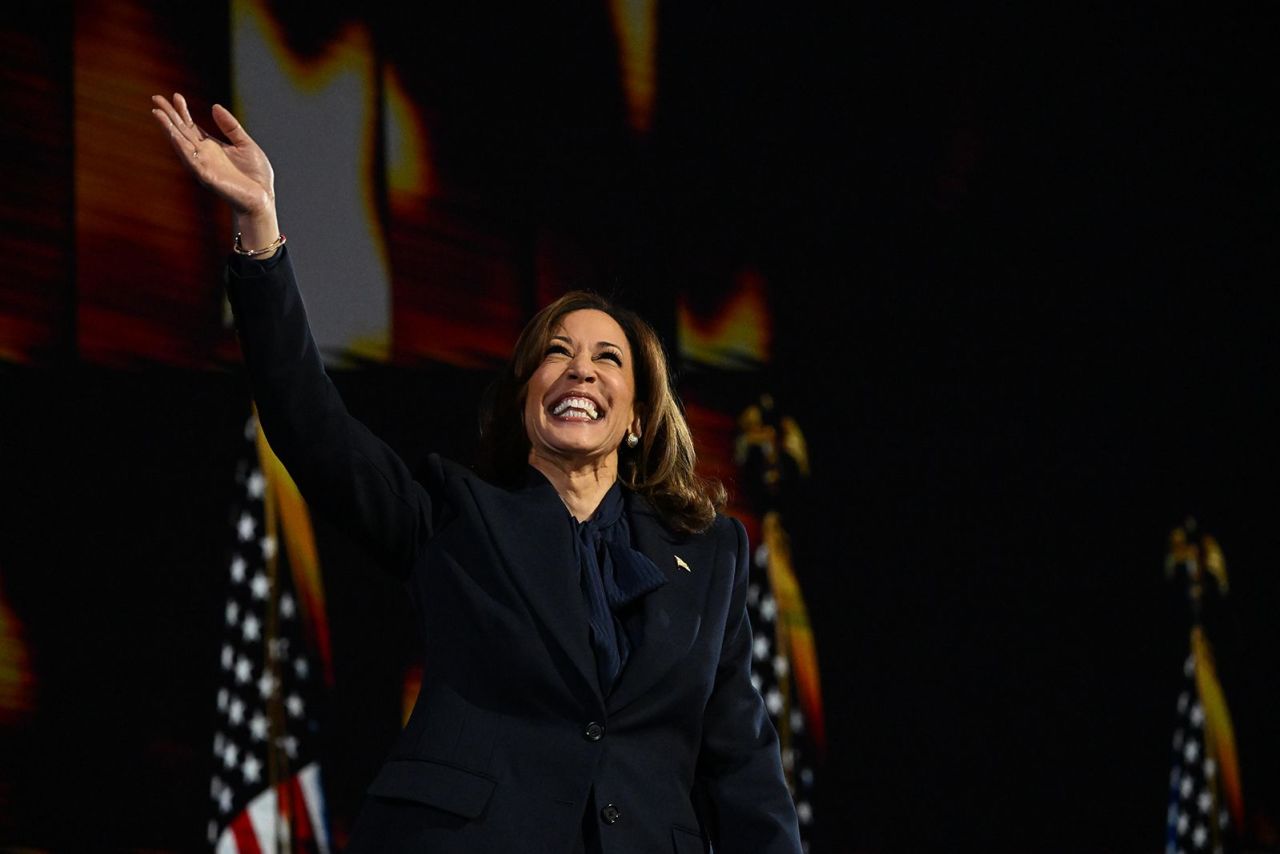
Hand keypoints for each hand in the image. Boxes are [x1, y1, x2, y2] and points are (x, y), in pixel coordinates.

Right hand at [150, 92, 275, 219]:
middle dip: (169, 116)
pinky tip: (173, 135)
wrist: (263, 200)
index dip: (183, 112)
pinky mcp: (207, 177)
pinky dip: (181, 148)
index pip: (191, 127)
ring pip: (181, 145)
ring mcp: (203, 166)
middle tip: (156, 98)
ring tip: (158, 114)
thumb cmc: (256, 176)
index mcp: (211, 147)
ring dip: (169, 129)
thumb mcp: (245, 144)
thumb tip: (214, 106)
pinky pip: (191, 161)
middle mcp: (203, 155)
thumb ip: (231, 127)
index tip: (176, 95)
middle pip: (181, 132)